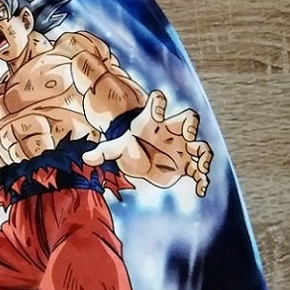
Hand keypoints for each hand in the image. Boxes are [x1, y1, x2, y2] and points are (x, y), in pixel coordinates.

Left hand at [82, 90, 212, 195]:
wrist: (139, 161)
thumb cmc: (129, 147)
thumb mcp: (116, 148)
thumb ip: (104, 152)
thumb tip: (86, 158)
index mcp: (153, 123)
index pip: (158, 105)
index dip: (158, 103)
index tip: (157, 100)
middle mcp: (172, 132)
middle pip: (189, 119)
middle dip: (191, 124)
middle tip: (188, 133)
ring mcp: (182, 148)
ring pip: (200, 146)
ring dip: (203, 155)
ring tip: (200, 167)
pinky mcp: (186, 165)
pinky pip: (199, 172)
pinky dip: (202, 181)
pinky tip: (200, 190)